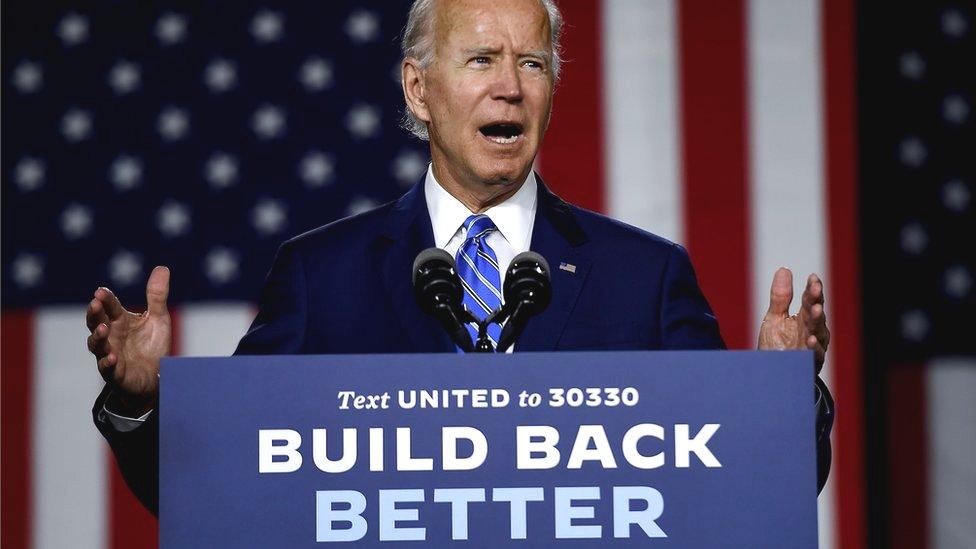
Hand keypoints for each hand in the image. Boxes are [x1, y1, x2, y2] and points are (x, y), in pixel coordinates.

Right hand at [86, 266, 171, 414]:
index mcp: (119, 321)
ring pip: (96, 345)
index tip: (101, 291)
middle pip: (96, 323)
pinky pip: (107, 368)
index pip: (109, 307)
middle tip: (95, 304)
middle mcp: (110, 336)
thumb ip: (157, 296)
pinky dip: (107, 363)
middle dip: (94, 314)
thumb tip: (162, 267)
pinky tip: (112, 357)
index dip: (105, 299)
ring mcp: (109, 354)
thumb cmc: (152, 346)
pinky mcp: (114, 373)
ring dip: (98, 337)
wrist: (156, 377)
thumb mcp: (158, 319)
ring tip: (103, 329)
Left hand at [758, 268, 829, 371]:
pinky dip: (813, 348)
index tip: (813, 277)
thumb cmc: (776, 346)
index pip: (810, 299)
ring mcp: (813, 346)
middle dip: (816, 301)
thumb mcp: (774, 318)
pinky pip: (814, 355)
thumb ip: (780, 297)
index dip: (812, 289)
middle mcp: (812, 330)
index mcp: (804, 317)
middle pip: (816, 312)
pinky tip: (809, 339)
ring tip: (814, 309)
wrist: (772, 374)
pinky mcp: (809, 363)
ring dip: (817, 320)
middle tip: (816, 289)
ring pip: (819, 332)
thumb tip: (784, 269)